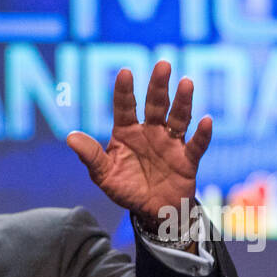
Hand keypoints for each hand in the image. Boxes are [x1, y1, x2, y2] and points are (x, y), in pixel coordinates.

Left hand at [66, 60, 212, 222]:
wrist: (152, 212)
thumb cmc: (126, 189)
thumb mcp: (104, 175)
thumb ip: (91, 156)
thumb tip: (70, 137)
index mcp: (127, 133)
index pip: (125, 107)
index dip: (125, 91)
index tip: (125, 72)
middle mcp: (151, 132)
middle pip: (156, 105)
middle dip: (158, 86)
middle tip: (163, 65)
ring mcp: (171, 143)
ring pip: (178, 118)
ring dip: (183, 102)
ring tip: (186, 83)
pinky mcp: (188, 159)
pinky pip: (196, 145)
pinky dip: (202, 134)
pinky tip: (206, 121)